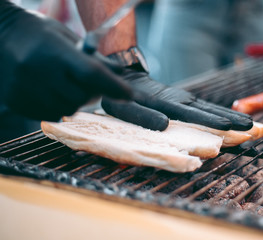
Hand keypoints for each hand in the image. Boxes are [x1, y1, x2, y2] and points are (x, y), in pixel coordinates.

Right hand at [0, 2, 131, 120]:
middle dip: (93, 94)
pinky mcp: (17, 102)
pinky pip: (50, 115)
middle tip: (90, 84)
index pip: (91, 74)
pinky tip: (52, 92)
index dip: (114, 87)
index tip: (129, 95)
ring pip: (67, 110)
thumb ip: (93, 58)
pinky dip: (58, 106)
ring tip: (68, 85)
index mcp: (54, 51)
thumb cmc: (38, 34)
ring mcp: (25, 89)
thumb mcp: (67, 38)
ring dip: (75, 101)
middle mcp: (38, 72)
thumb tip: (120, 73)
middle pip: (82, 97)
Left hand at [102, 67, 252, 130]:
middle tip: (252, 127)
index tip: (230, 126)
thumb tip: (164, 125)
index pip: (192, 114)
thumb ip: (143, 115)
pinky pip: (206, 108)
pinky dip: (222, 113)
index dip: (211, 122)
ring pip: (211, 108)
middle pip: (209, 111)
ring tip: (251, 124)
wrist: (127, 76)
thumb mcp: (125, 106)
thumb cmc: (122, 96)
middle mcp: (180, 101)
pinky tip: (233, 119)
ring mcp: (184, 99)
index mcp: (166, 104)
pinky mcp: (185, 100)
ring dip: (232, 116)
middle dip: (232, 119)